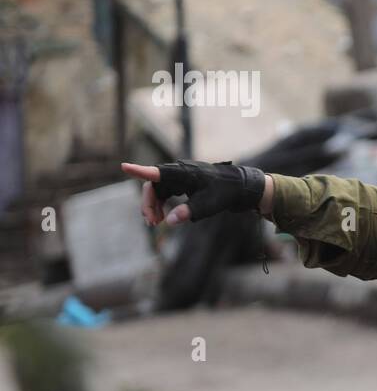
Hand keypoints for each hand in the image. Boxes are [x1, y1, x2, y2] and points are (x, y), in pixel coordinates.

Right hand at [121, 161, 271, 225]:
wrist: (238, 186)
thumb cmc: (223, 193)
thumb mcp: (207, 205)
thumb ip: (188, 212)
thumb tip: (169, 222)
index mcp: (183, 174)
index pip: (157, 173)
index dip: (140, 171)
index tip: (124, 167)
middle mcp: (178, 173)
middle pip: (153, 186)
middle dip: (148, 204)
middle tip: (151, 223)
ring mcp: (179, 177)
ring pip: (157, 191)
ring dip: (153, 206)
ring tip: (155, 223)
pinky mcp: (181, 183)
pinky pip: (164, 193)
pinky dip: (160, 204)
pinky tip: (161, 217)